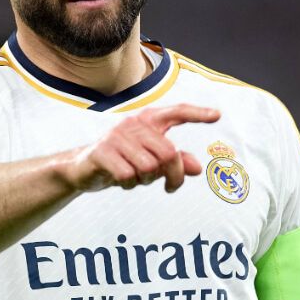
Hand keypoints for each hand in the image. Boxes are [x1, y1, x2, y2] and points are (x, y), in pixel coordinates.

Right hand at [63, 103, 220, 193]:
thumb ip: (174, 162)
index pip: (176, 112)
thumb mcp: (151, 161)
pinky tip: (122, 181)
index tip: (217, 115)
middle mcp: (133, 124)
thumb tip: (197, 168)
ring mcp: (116, 137)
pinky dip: (129, 185)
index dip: (197, 113)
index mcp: (148, 121)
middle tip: (171, 187)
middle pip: (168, 153)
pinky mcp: (102, 152)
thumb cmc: (123, 161)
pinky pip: (127, 175)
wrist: (83, 168)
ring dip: (146, 181)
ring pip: (148, 167)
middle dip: (173, 176)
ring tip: (136, 178)